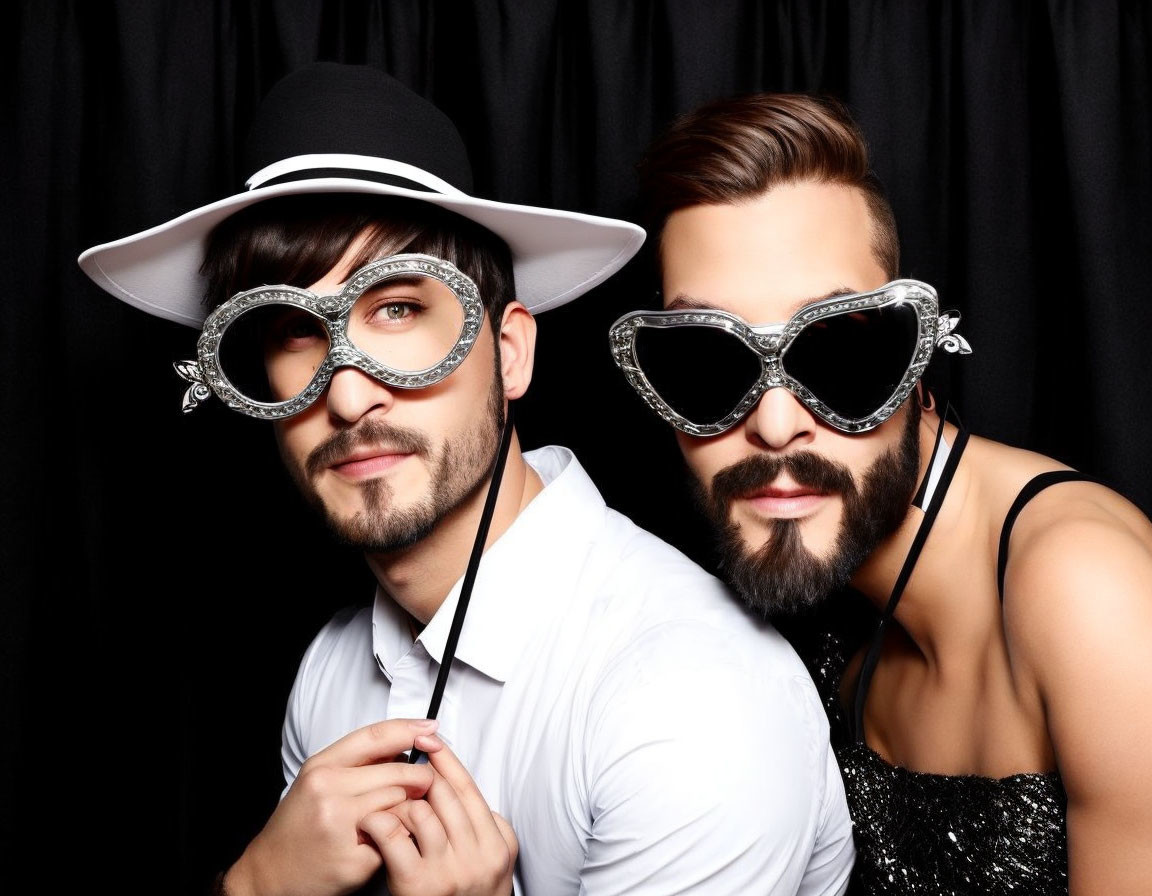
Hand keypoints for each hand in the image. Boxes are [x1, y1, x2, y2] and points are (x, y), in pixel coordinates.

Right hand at [223, 718, 442, 895]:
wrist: (270, 873)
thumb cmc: (301, 825)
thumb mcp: (320, 781)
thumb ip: (358, 763)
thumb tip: (406, 748)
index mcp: (321, 767)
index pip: (374, 736)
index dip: (408, 729)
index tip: (431, 728)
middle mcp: (327, 790)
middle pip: (397, 772)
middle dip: (419, 777)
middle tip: (426, 783)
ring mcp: (339, 824)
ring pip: (400, 803)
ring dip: (408, 808)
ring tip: (398, 815)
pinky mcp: (352, 858)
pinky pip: (395, 837)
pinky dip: (398, 837)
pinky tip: (386, 840)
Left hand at [365, 733, 517, 895]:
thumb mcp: (490, 860)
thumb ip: (482, 825)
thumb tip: (460, 784)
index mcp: (498, 844)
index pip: (468, 788)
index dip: (446, 760)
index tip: (429, 738)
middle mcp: (480, 855)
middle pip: (444, 793)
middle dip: (418, 777)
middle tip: (398, 767)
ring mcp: (451, 870)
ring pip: (419, 809)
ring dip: (396, 802)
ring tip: (383, 802)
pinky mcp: (420, 884)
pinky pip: (395, 836)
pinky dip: (379, 823)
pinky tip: (370, 823)